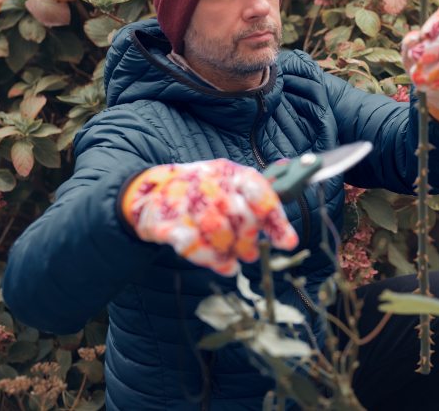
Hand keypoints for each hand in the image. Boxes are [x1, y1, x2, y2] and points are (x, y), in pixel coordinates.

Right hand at [122, 159, 297, 275]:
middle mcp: (208, 183)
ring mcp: (186, 202)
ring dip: (231, 251)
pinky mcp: (167, 223)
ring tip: (235, 260)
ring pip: (219, 232)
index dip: (275, 218)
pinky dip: (211, 259)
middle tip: (251, 252)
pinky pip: (194, 245)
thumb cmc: (200, 192)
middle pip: (240, 215)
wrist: (149, 194)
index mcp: (228, 172)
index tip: (289, 242)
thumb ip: (257, 197)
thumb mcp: (228, 184)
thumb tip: (289, 201)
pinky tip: (223, 266)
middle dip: (249, 239)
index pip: (257, 190)